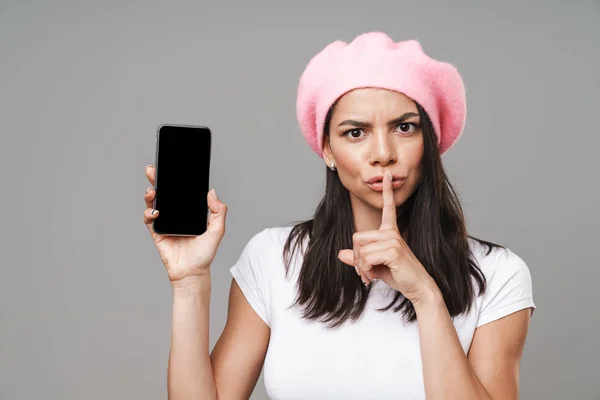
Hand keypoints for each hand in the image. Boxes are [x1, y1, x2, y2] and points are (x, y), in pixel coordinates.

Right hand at [143, 164, 227, 288]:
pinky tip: (155, 212)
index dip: (177, 180)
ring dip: (150, 194)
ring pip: (154, 203)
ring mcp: (165, 222)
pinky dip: (149, 213)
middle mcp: (176, 214)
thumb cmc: (205, 253)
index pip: (182, 192)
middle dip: (157, 180)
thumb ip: (219, 211)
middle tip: (153, 170)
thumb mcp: (218, 230)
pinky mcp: (157, 233)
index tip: (174, 167)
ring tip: (152, 190)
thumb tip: (212, 192)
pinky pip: (149, 219)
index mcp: (190, 211)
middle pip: (165, 193)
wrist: (192, 272)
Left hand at [337, 170, 434, 302]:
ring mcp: (393, 240)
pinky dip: (366, 270)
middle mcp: (391, 233)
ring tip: (370, 276)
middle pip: (357, 237)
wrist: (417, 287)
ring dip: (361, 267)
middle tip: (365, 273)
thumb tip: (340, 254)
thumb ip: (358, 259)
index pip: (387, 209)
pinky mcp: (393, 250)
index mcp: (390, 232)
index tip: (385, 174)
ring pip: (361, 250)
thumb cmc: (399, 275)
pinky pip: (366, 257)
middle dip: (356, 258)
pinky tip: (374, 277)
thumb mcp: (374, 266)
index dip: (386, 192)